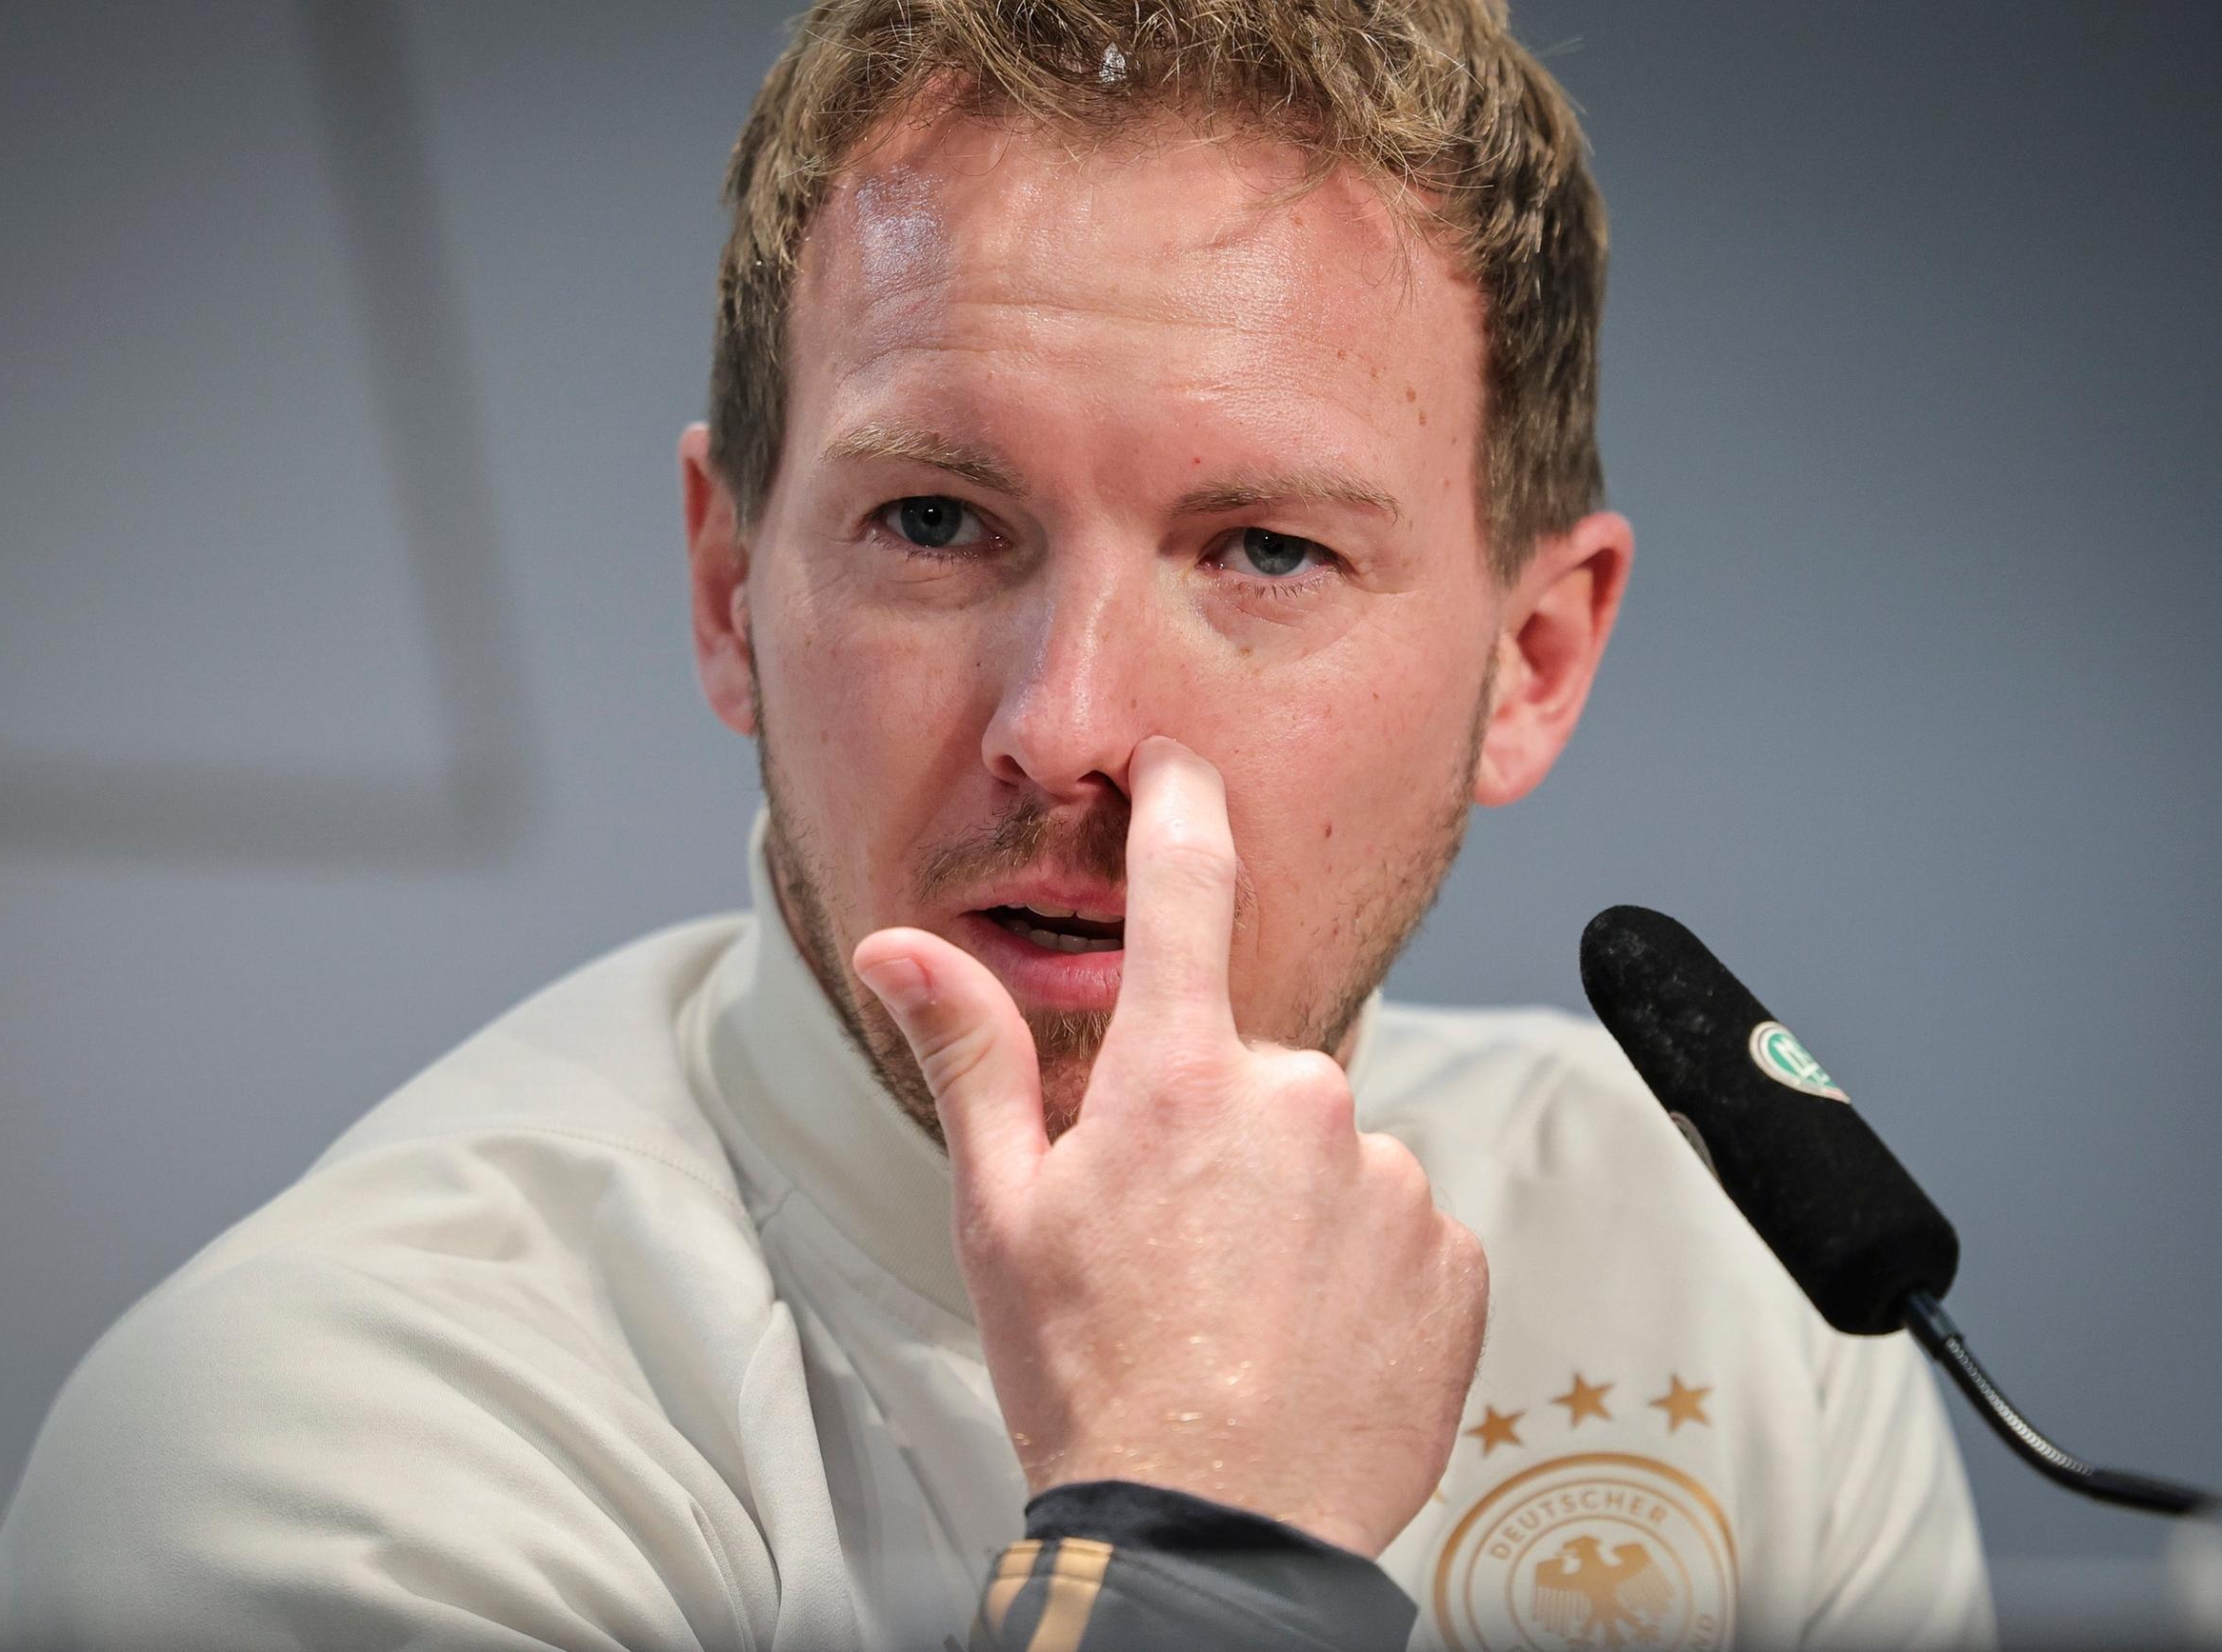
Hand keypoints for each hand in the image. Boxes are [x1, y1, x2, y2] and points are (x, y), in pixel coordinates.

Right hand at [853, 736, 1487, 1557]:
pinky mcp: (1456, 1256)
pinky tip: (1305, 1336)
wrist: (1212, 1536)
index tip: (1179, 766)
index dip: (1179, 806)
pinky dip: (1359, 1267)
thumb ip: (971, 1056)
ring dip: (1292, 1204)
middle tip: (1169, 1239)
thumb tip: (899, 948)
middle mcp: (1301, 1100)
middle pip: (1255, 1067)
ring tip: (1239, 1308)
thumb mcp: (1000, 1212)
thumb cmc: (1091, 1376)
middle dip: (1216, 1128)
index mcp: (1179, 1075)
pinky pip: (1401, 1226)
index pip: (1185, 886)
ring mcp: (1391, 1178)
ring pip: (1333, 1153)